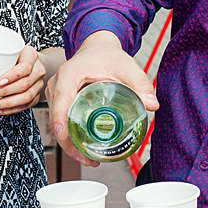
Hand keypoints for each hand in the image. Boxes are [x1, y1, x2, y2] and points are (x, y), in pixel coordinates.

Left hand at [0, 45, 44, 114]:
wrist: (34, 62)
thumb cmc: (18, 55)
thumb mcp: (6, 49)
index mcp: (31, 56)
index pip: (25, 67)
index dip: (12, 76)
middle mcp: (38, 70)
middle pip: (24, 84)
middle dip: (5, 93)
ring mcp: (38, 84)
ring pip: (26, 97)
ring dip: (8, 103)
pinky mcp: (36, 95)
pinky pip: (26, 105)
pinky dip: (12, 110)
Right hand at [47, 31, 158, 165]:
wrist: (97, 47)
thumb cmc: (107, 55)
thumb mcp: (126, 66)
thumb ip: (140, 83)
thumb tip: (152, 104)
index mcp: (68, 76)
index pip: (59, 104)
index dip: (62, 125)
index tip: (70, 143)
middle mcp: (57, 85)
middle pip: (56, 120)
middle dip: (69, 144)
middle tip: (90, 160)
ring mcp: (55, 93)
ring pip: (57, 123)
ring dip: (70, 143)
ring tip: (90, 159)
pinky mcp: (59, 100)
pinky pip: (60, 120)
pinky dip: (70, 135)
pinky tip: (85, 147)